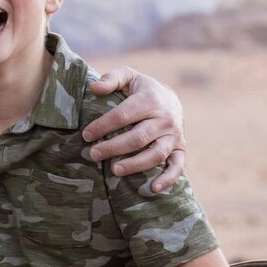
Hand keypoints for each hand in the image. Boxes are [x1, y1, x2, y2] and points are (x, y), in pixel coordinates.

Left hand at [83, 67, 184, 192]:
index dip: (103, 125)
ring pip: (156, 154)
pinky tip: (152, 189)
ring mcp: (175, 136)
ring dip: (135, 165)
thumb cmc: (141, 88)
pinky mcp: (181, 149)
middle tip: (93, 154)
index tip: (86, 135)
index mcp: (150, 100)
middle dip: (114, 147)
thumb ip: (111, 79)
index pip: (123, 115)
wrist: (170, 97)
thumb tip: (94, 88)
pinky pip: (177, 167)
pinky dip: (167, 179)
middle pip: (138, 137)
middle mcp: (165, 119)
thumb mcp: (127, 76)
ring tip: (114, 170)